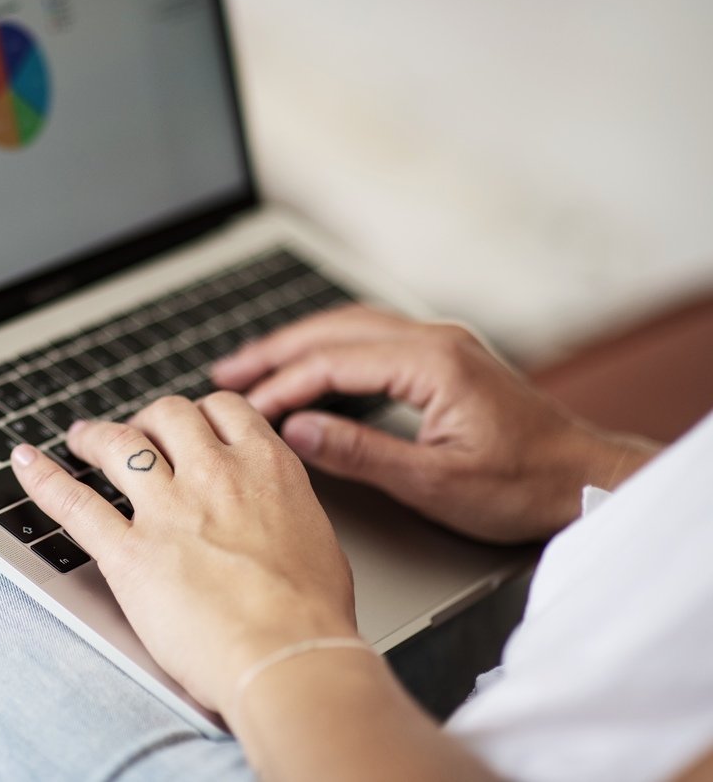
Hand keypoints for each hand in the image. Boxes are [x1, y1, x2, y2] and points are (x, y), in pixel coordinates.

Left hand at [10, 393, 356, 715]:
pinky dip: (44, 479)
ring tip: (81, 438)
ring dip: (96, 436)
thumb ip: (284, 508)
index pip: (224, 409)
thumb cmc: (312, 616)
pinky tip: (26, 463)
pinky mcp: (129, 553)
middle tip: (136, 433)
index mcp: (266, 468)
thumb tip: (273, 511)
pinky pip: (75, 504)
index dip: (200, 412)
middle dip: (147, 420)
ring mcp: (167, 511)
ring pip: (120, 445)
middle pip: (167, 415)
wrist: (291, 658)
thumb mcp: (317, 538)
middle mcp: (214, 476)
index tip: (188, 424)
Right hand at [212, 304, 659, 542]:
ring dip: (298, 344)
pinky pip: (371, 336)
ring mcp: (441, 343)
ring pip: (350, 326)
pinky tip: (309, 365)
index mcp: (432, 363)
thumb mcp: (435, 482)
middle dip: (275, 351)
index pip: (333, 362)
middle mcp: (435, 340)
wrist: (585, 477)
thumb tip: (298, 430)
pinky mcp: (444, 357)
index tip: (246, 410)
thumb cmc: (524, 485)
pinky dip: (328, 348)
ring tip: (253, 365)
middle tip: (226, 372)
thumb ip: (361, 452)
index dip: (283, 386)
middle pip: (334, 330)